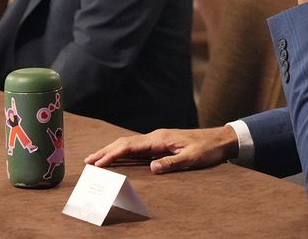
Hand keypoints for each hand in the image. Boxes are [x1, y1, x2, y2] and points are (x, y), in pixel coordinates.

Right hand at [84, 126, 238, 174]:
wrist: (219, 139)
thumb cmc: (207, 149)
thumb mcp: (192, 158)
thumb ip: (172, 163)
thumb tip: (152, 168)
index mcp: (159, 139)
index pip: (130, 146)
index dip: (112, 154)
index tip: (98, 163)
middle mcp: (155, 137)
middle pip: (124, 143)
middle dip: (105, 151)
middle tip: (87, 161)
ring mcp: (157, 140)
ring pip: (129, 145)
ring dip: (112, 151)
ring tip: (96, 160)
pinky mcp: (160, 145)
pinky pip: (137, 149)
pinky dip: (123, 153)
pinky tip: (117, 158)